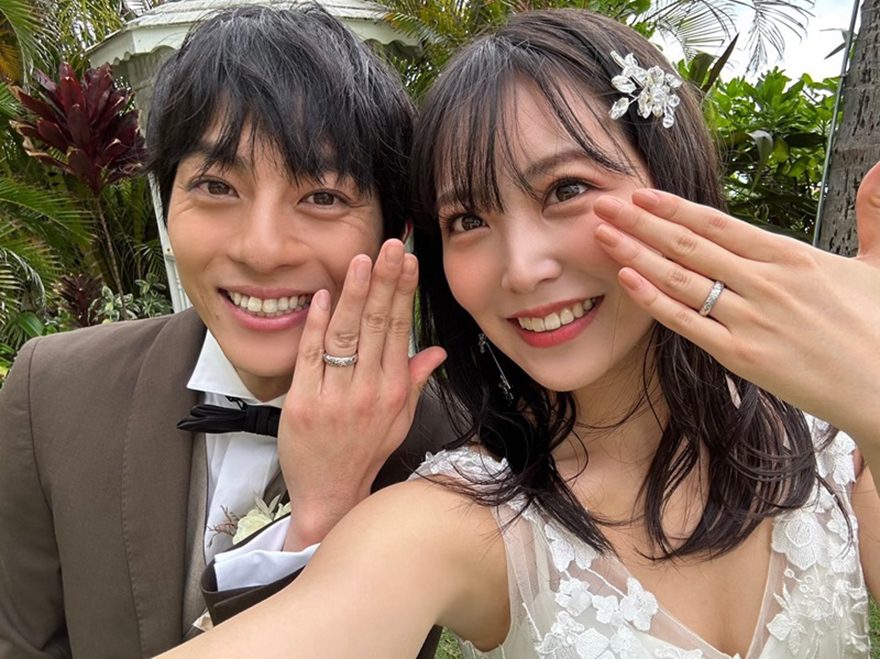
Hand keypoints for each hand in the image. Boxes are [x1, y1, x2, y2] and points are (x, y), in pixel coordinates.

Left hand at [279, 239, 445, 549]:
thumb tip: (436, 351)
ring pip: (346, 336)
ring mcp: (335, 396)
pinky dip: (315, 325)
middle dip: (385, 282)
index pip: (400, 331)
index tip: (408, 261)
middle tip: (391, 246)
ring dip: (355, 295)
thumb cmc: (364, 452)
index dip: (404, 293)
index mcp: (393, 391)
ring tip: (362, 261)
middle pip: (378, 326)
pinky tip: (323, 296)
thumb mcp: (399, 419)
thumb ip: (414, 380)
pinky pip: (310, 356)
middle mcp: (368, 391)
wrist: (329, 493)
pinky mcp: (303, 402)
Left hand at [592, 162, 879, 448]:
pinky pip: (687, 323)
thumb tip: (879, 169)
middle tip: (600, 203)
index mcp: (791, 257)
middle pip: (688, 245)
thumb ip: (874, 216)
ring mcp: (750, 319)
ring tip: (600, 234)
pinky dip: (653, 300)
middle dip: (639, 222)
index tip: (640, 193)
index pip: (719, 224)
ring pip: (680, 279)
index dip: (674, 208)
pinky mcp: (742, 356)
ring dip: (635, 253)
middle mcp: (765, 282)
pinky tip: (625, 279)